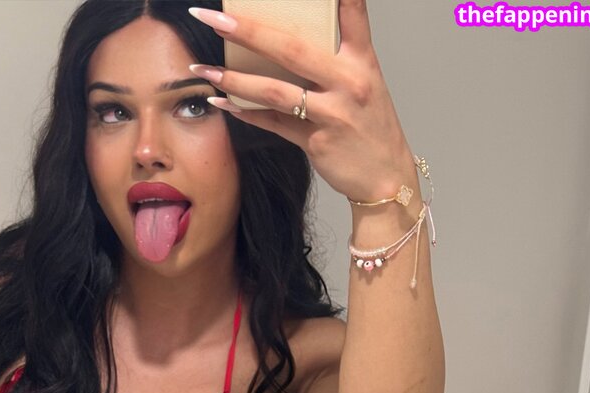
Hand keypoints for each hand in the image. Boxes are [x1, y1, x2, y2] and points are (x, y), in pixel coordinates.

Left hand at [188, 0, 414, 202]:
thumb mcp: (366, 83)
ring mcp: (333, 113)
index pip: (351, 14)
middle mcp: (349, 82)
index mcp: (362, 61)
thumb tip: (291, 38)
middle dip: (248, 31)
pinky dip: (246, 113)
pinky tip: (222, 104)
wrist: (386, 179)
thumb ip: (340, 56)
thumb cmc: (371, 127)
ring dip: (234, 79)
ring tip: (203, 69)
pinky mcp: (317, 142)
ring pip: (275, 91)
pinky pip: (274, 124)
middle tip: (213, 19)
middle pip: (291, 49)